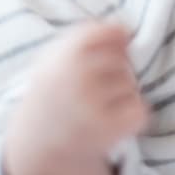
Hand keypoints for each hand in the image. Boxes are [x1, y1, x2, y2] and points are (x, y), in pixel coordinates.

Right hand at [3, 23, 149, 174]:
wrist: (35, 144)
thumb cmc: (51, 93)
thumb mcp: (54, 56)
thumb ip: (87, 36)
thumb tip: (125, 30)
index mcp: (66, 53)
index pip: (113, 31)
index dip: (115, 38)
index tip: (107, 49)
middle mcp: (80, 76)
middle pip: (124, 57)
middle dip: (118, 67)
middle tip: (95, 84)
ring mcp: (94, 104)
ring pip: (132, 84)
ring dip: (122, 92)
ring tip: (97, 104)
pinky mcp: (109, 130)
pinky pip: (139, 110)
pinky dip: (130, 114)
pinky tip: (110, 119)